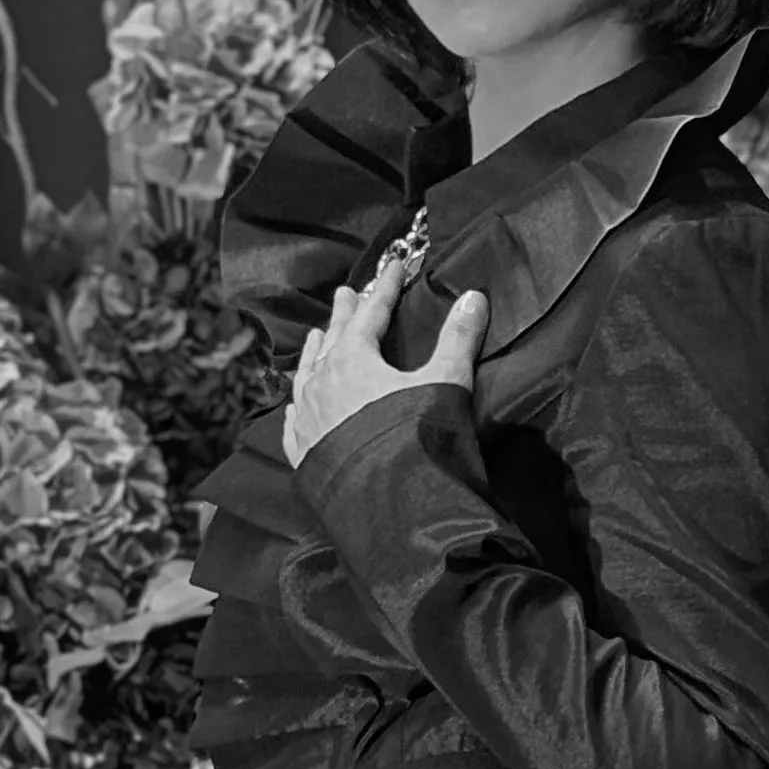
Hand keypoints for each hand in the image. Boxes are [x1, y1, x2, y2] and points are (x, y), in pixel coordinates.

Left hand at [283, 260, 487, 465]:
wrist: (387, 501)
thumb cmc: (415, 437)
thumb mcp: (445, 384)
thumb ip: (457, 341)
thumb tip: (474, 297)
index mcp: (353, 360)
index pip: (372, 314)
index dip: (385, 289)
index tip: (392, 267)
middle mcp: (322, 383)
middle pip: (334, 338)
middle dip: (343, 314)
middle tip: (343, 293)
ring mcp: (307, 418)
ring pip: (306, 374)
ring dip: (314, 352)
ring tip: (315, 337)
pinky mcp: (303, 452)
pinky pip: (294, 420)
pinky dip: (297, 404)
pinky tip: (294, 404)